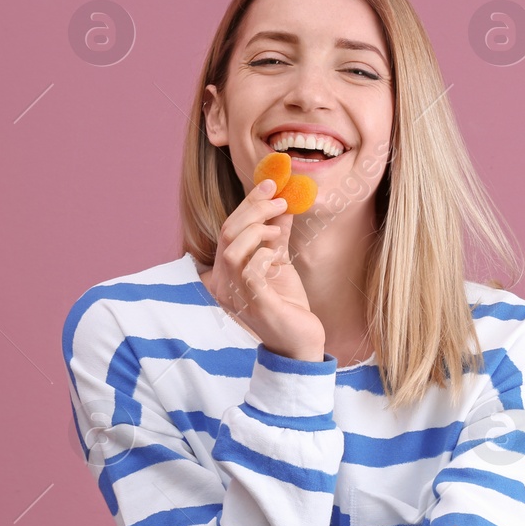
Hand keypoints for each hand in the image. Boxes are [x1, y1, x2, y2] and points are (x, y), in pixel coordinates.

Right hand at [204, 177, 325, 360]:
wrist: (300, 343)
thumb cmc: (286, 305)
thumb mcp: (279, 262)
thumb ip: (276, 235)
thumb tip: (282, 203)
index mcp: (226, 271)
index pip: (228, 228)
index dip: (248, 202)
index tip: (270, 182)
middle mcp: (224, 283)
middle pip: (227, 233)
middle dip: (255, 209)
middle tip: (281, 199)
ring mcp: (236, 295)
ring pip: (232, 249)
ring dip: (257, 230)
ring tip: (278, 231)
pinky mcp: (255, 305)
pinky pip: (250, 271)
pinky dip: (264, 255)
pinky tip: (276, 255)